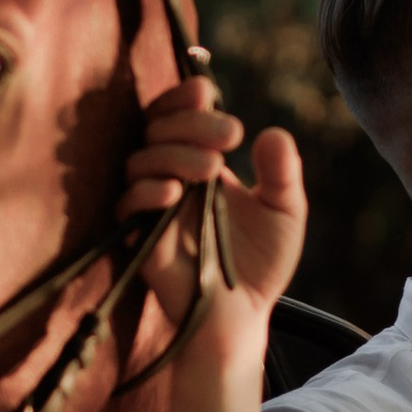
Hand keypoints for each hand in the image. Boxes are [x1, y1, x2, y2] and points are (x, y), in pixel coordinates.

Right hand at [121, 75, 305, 319]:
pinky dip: (147, 191)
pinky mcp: (138, 237)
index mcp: (201, 161)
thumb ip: (282, 174)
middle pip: (157, 127)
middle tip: (230, 137)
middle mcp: (170, 176)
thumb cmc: (261, 265)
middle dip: (190, 122)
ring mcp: (152, 206)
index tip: (207, 93)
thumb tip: (273, 132)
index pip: (178, 114)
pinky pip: (127, 204)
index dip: (185, 98)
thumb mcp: (284, 213)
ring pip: (140, 159)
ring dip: (173, 153)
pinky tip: (175, 194)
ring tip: (212, 168)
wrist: (243, 317)